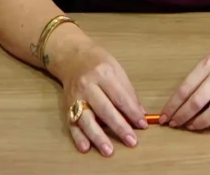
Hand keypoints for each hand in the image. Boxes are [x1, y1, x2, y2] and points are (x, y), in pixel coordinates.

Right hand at [53, 33, 145, 155]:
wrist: (73, 57)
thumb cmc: (99, 64)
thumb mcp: (117, 70)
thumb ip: (128, 92)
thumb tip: (140, 114)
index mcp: (104, 73)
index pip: (120, 97)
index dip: (132, 112)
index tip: (143, 125)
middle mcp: (88, 86)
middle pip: (105, 109)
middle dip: (119, 127)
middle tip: (132, 141)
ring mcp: (75, 97)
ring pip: (87, 119)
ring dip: (98, 137)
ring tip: (109, 150)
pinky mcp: (66, 107)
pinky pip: (72, 124)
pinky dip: (78, 137)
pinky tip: (85, 147)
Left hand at [160, 34, 209, 131]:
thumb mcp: (207, 61)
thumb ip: (195, 79)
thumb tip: (177, 102)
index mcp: (207, 65)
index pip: (185, 89)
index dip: (172, 105)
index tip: (164, 116)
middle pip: (197, 101)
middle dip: (182, 116)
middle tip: (174, 123)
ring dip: (199, 123)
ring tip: (191, 126)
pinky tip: (209, 125)